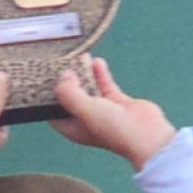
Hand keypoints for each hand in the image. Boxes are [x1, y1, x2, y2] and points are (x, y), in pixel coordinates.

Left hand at [47, 56, 175, 168]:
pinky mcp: (117, 101)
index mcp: (72, 127)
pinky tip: (97, 61)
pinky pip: (104, 85)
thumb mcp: (84, 110)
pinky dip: (100, 74)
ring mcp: (102, 110)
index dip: (48, 95)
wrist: (147, 135)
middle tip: (62, 62)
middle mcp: (84, 120)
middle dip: (67, 80)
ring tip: (80, 57)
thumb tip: (63, 76)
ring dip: (84, 74)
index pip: (54, 110)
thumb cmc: (113, 128)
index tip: (45, 77)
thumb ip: (69, 93)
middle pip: (70, 96)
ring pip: (88, 88)